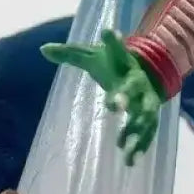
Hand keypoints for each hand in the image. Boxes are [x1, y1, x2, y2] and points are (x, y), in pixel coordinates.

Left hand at [41, 29, 162, 165]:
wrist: (148, 72)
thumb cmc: (114, 65)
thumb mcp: (94, 56)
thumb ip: (70, 54)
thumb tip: (42, 49)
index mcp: (123, 63)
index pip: (117, 50)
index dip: (113, 41)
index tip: (109, 32)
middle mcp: (137, 81)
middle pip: (132, 88)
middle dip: (125, 97)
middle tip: (116, 106)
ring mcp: (147, 99)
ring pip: (144, 114)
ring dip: (135, 129)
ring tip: (123, 145)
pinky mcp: (151, 116)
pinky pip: (148, 132)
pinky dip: (142, 145)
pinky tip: (130, 161)